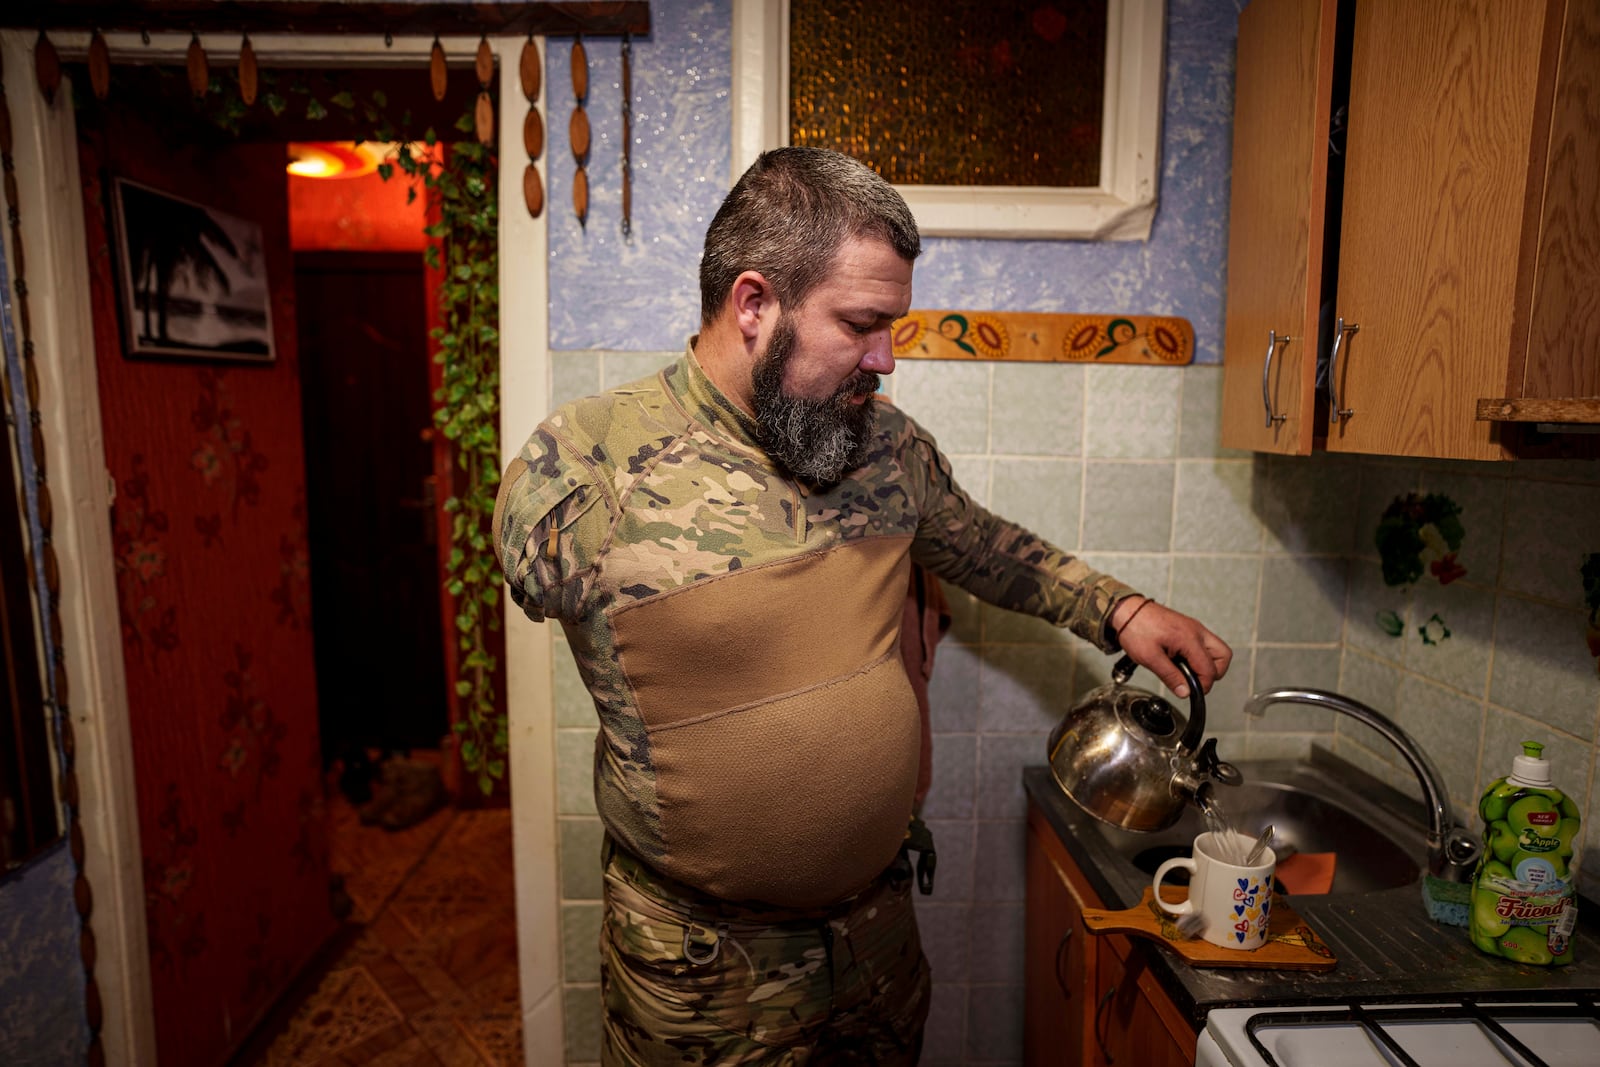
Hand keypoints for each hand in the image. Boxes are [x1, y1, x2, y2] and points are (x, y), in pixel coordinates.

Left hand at [1110, 597, 1231, 698]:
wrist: (1126, 610)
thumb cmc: (1135, 628)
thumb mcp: (1149, 658)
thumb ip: (1170, 676)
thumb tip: (1185, 691)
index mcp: (1189, 638)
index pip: (1209, 668)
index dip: (1203, 685)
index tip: (1191, 691)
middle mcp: (1196, 631)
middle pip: (1223, 656)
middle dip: (1213, 673)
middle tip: (1195, 681)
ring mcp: (1194, 628)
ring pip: (1216, 649)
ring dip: (1207, 664)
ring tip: (1188, 671)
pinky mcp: (1188, 628)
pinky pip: (1204, 644)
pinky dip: (1198, 655)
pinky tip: (1181, 660)